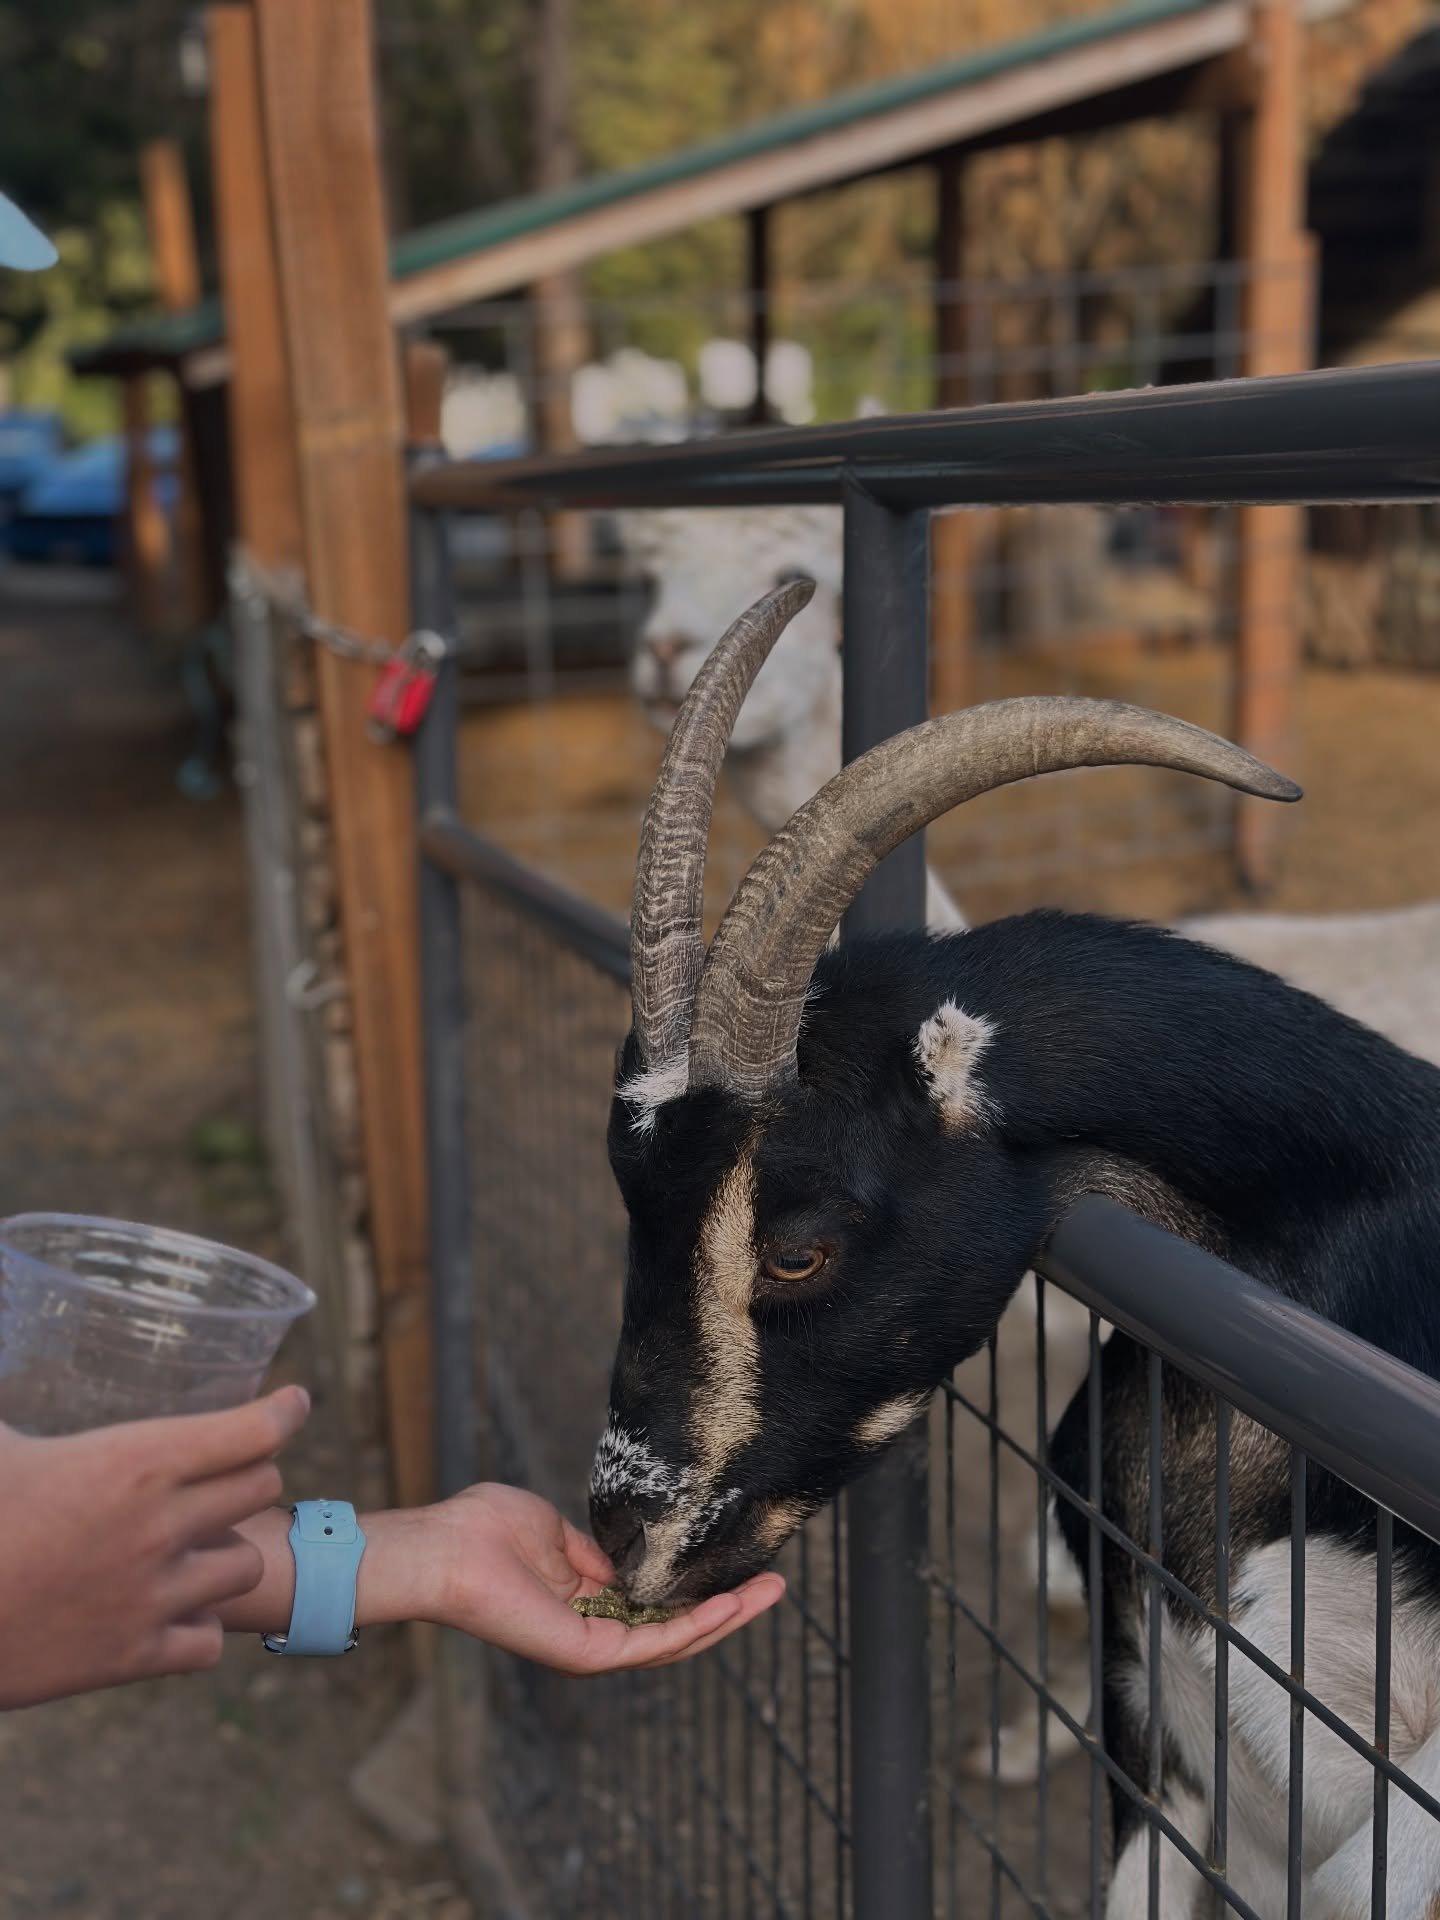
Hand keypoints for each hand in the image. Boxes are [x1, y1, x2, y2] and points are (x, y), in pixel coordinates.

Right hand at [0, 1385, 309, 1707]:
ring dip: (226, 1550)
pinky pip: (208, 1642)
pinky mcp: (132, 1659)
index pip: (254, 1431)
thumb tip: (17, 1348)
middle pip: (262, 1490)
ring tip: (193, 1542)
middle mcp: (158, 1528)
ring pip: (246, 1564)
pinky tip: (172, 1608)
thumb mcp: (2, 1442)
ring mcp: (151, 1598)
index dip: (284, 1412)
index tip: (294, 1402)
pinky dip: (198, 1625)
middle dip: (248, 1475)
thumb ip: (19, 1393)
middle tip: (224, 1473)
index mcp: (133, 1463)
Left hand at [377, 1484, 784, 1673]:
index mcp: (583, 1601)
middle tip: (775, 1586)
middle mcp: (592, 1632)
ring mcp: (591, 1647)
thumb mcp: (553, 1531)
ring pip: (676, 1642)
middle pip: (676, 1628)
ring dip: (726, 1619)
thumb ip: (593, 1550)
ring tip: (769, 1594)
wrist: (446, 1549)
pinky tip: (729, 1606)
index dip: (697, 1590)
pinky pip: (655, 1645)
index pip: (654, 1605)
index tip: (737, 1566)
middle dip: (728, 1609)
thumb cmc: (482, 1531)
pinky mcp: (588, 1654)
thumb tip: (625, 1559)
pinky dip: (695, 1627)